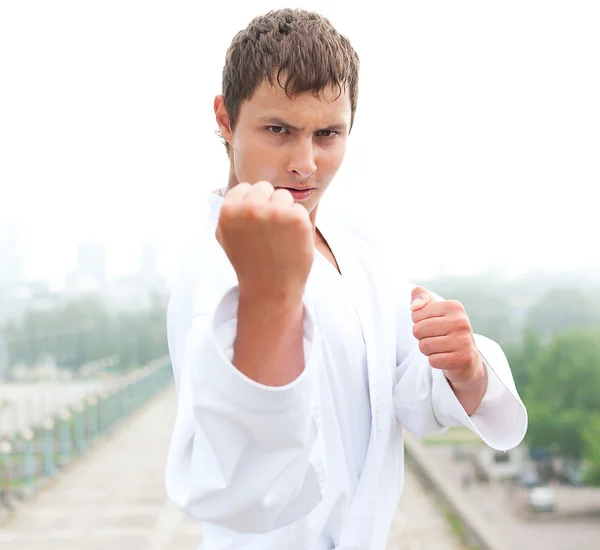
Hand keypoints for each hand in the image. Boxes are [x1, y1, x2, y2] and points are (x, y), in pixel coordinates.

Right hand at [216, 181, 313, 303]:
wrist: (271, 289)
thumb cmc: (250, 263)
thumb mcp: (226, 237)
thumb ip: (230, 212)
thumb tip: (239, 191)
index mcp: (229, 210)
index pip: (246, 188)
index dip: (252, 206)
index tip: (254, 226)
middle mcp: (250, 208)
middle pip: (265, 188)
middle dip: (268, 204)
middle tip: (268, 232)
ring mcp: (274, 212)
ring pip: (283, 196)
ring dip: (284, 212)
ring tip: (279, 237)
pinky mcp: (296, 218)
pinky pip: (299, 209)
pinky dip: (298, 224)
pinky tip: (291, 241)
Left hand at [410, 286, 484, 387]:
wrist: (467, 356)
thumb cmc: (446, 330)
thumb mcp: (435, 310)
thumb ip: (421, 298)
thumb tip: (414, 307)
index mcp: (453, 306)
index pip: (416, 314)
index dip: (418, 322)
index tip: (432, 325)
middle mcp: (461, 321)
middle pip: (418, 330)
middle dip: (421, 337)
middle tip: (435, 338)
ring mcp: (464, 340)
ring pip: (424, 346)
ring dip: (428, 350)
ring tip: (440, 347)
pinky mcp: (463, 359)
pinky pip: (433, 361)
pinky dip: (435, 361)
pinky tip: (446, 357)